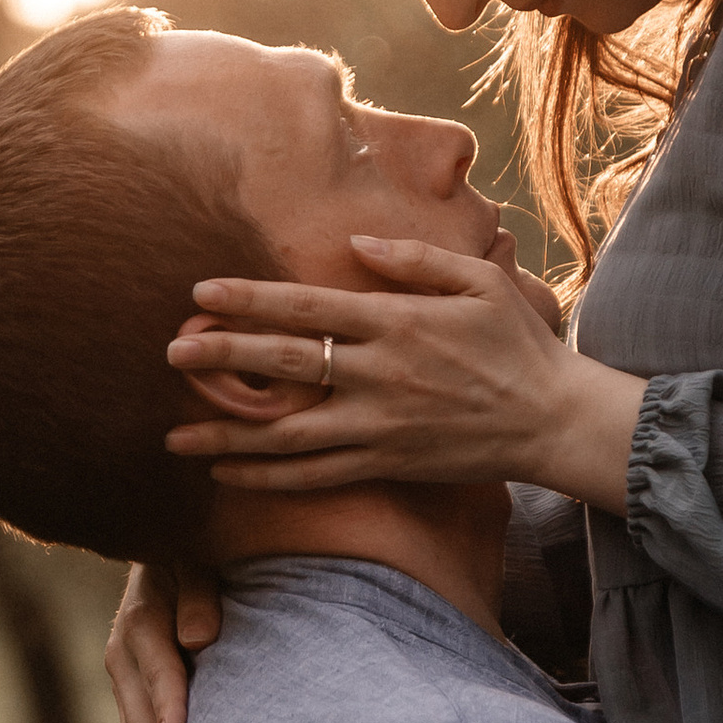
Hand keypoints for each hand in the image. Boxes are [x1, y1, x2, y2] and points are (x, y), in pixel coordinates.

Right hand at [105, 559, 219, 722]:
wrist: (166, 548)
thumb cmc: (194, 550)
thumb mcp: (194, 555)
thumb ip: (199, 591)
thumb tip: (201, 637)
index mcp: (140, 623)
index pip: (159, 670)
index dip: (169, 704)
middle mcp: (124, 662)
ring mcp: (126, 689)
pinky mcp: (135, 705)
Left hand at [164, 236, 642, 505]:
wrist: (553, 420)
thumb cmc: (518, 344)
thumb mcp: (479, 281)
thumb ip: (415, 260)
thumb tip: (356, 243)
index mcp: (396, 322)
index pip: (307, 307)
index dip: (250, 299)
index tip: (200, 294)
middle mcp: (379, 374)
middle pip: (284, 364)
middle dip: (222, 358)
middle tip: (169, 353)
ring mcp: (379, 425)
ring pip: (287, 434)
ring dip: (226, 435)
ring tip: (172, 437)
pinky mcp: (386, 463)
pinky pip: (314, 475)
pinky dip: (267, 478)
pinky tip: (227, 475)